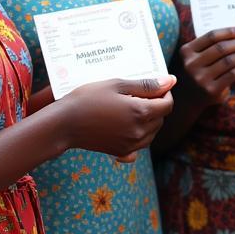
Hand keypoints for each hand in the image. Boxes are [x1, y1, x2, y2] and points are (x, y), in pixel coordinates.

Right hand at [58, 76, 176, 159]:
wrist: (64, 124)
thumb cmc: (88, 99)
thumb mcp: (117, 85)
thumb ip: (146, 85)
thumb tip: (170, 81)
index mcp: (141, 112)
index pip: (167, 104)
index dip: (165, 93)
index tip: (155, 86)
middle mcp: (140, 131)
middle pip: (161, 118)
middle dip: (156, 106)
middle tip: (138, 94)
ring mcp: (131, 144)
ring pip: (152, 132)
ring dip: (149, 120)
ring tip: (131, 107)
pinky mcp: (121, 152)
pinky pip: (140, 144)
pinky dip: (139, 134)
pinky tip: (126, 125)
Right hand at [180, 27, 234, 104]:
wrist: (188, 100)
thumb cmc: (199, 72)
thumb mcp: (198, 57)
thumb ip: (213, 47)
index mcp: (187, 51)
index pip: (211, 36)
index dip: (229, 32)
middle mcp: (191, 64)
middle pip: (222, 48)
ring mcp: (201, 78)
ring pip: (229, 61)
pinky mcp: (211, 90)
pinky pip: (233, 74)